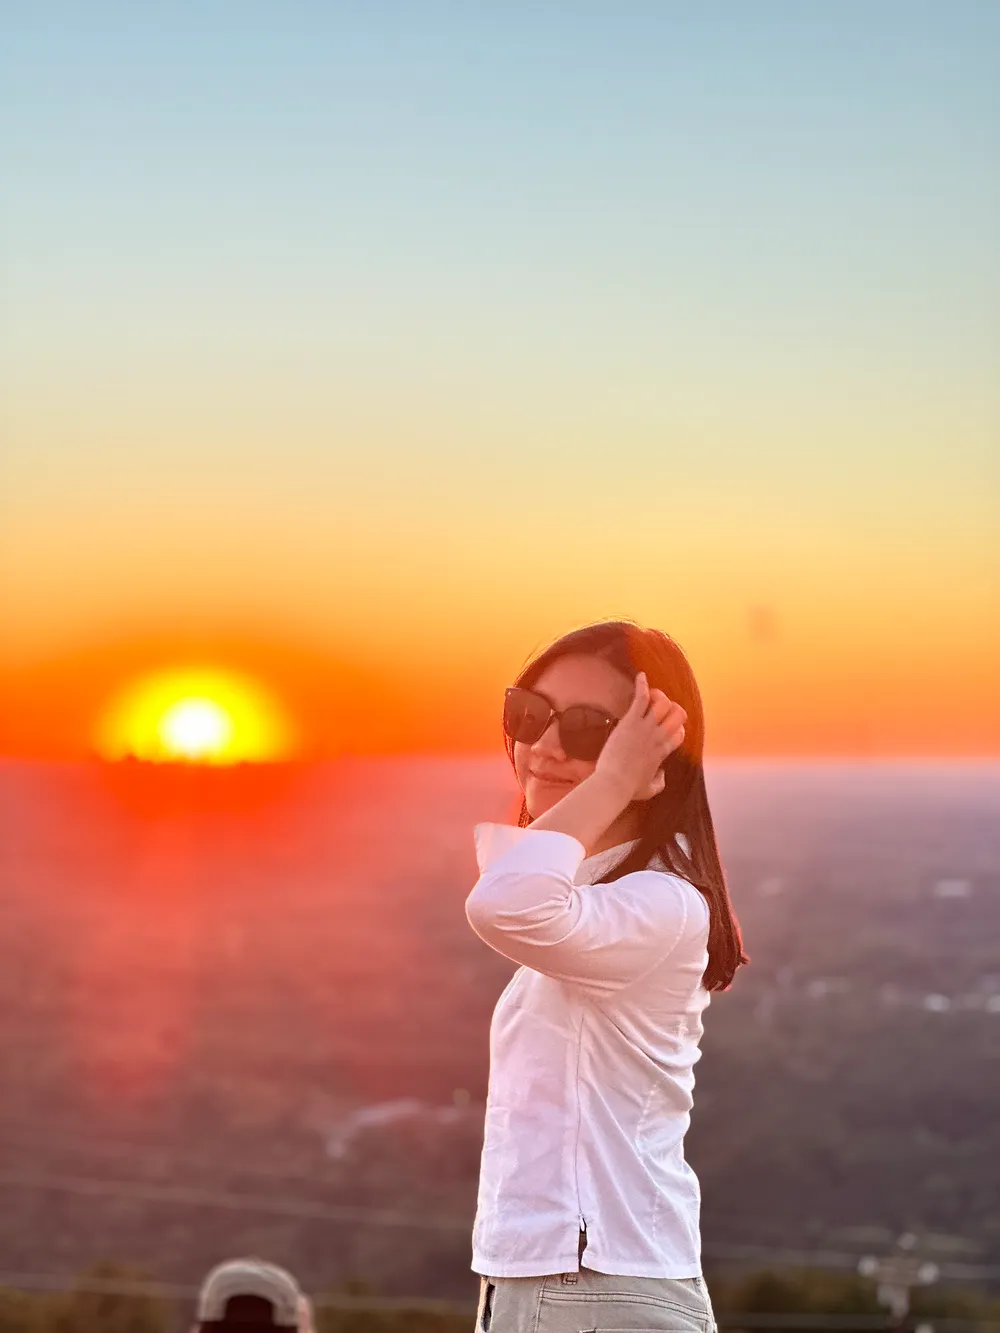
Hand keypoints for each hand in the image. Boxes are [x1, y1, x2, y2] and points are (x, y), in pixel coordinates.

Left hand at [594, 672, 686, 801]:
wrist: (613, 784)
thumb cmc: (629, 789)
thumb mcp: (651, 790)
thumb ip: (660, 781)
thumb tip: (662, 774)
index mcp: (663, 752)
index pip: (680, 733)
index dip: (675, 728)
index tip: (664, 728)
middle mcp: (659, 737)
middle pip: (677, 714)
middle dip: (670, 709)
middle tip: (657, 709)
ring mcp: (646, 728)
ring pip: (663, 703)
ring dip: (658, 697)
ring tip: (650, 696)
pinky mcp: (631, 722)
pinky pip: (641, 697)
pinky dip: (643, 685)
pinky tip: (641, 676)